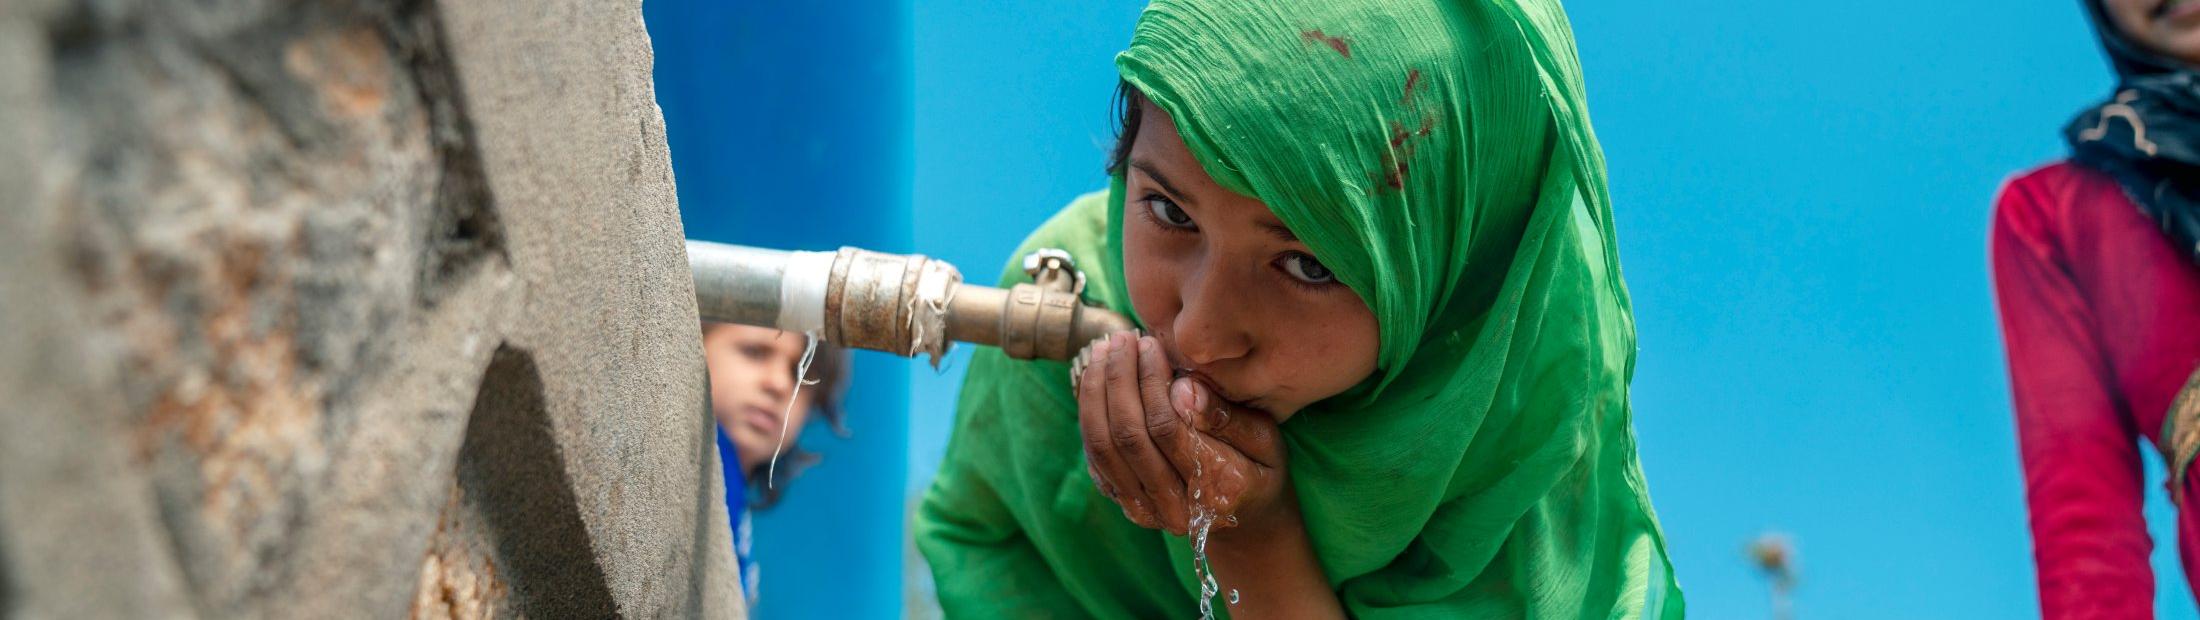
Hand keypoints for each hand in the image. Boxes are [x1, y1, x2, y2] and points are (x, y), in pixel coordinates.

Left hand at [1073, 332, 1290, 535]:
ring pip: (1103, 448)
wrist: (1245, 519)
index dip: (1151, 382)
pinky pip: (1096, 458)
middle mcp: (1176, 507)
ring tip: (1103, 352)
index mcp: (1217, 486)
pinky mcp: (1127, 503)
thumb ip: (1226, 417)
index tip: (1149, 345)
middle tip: (1122, 340)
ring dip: (1095, 394)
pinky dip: (1090, 415)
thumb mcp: (1265, 438)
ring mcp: (1147, 511)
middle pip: (1128, 437)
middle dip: (1119, 380)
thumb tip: (1182, 390)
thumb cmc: (1260, 468)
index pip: (1167, 428)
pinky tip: (1096, 381)